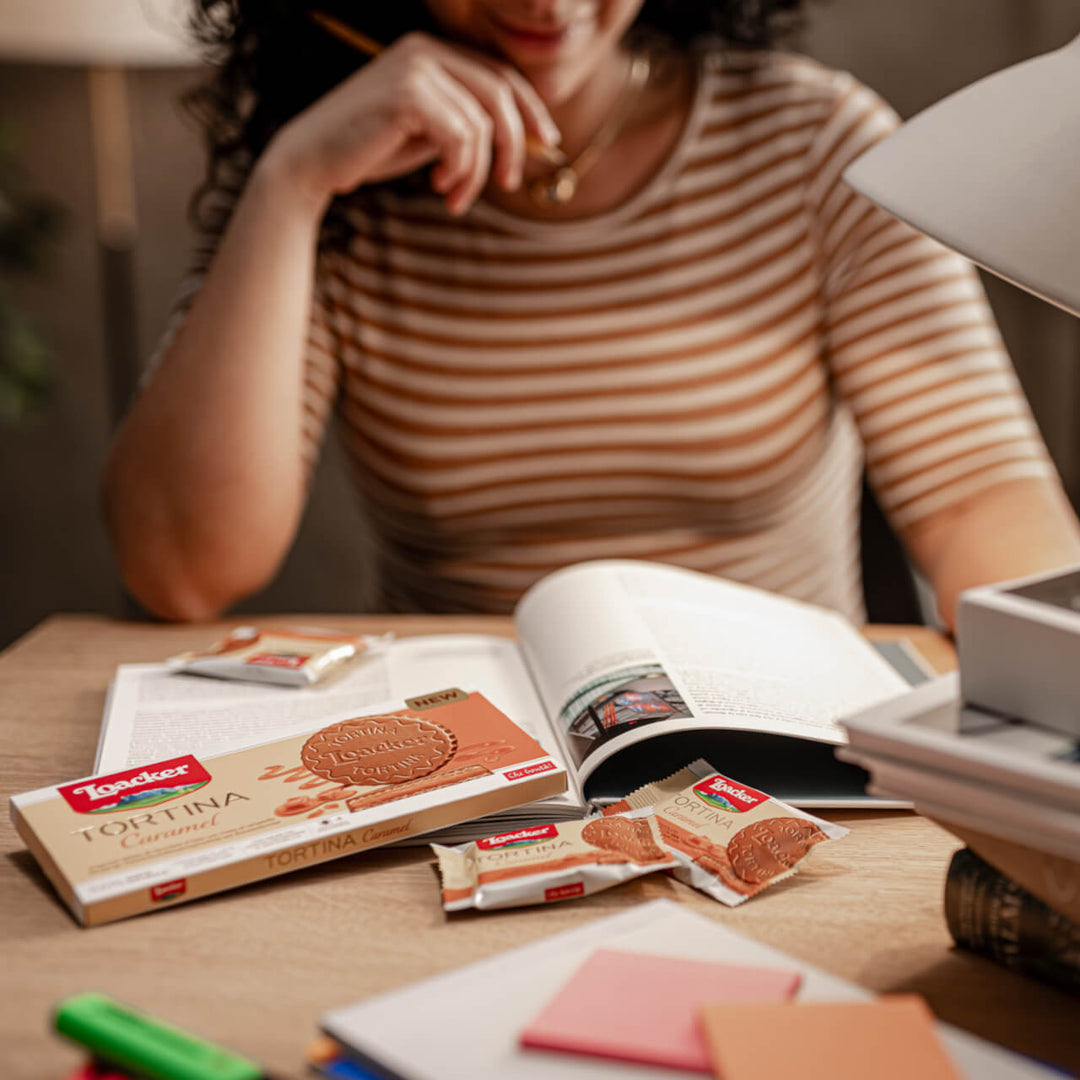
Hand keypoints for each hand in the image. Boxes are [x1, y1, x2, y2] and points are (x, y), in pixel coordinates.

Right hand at [263, 31, 560, 216]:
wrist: (312, 163)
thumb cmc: (370, 151)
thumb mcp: (430, 135)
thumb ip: (469, 127)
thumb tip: (526, 140)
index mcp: (431, 52)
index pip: (499, 74)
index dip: (530, 109)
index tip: (547, 143)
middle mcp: (424, 50)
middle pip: (500, 94)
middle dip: (514, 144)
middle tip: (509, 183)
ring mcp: (415, 68)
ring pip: (481, 124)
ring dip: (476, 173)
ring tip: (455, 198)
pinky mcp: (408, 94)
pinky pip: (462, 137)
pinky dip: (460, 170)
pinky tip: (440, 187)